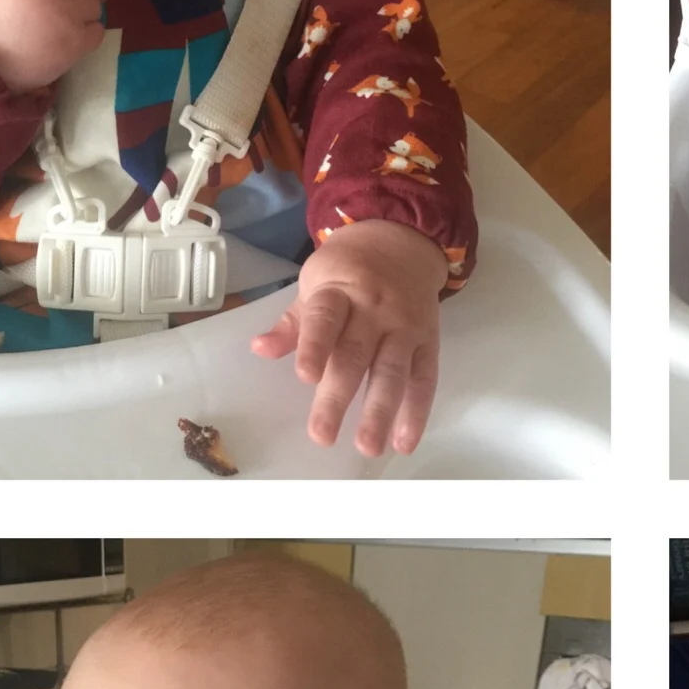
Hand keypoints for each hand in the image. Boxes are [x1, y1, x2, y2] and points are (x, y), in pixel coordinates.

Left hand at [252, 218, 448, 454]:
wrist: (402, 241)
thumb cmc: (348, 269)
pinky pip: (425, 379)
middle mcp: (375, 311)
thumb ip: (293, 323)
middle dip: (338, 397)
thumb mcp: (314, 283)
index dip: (315, 346)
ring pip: (392, 373)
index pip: (325, 319)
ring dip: (380, 412)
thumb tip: (260, 349)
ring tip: (368, 447)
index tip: (306, 376)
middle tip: (322, 436)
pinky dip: (417, 412)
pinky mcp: (429, 343)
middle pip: (355, 356)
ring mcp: (405, 328)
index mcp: (339, 292)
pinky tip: (404, 441)